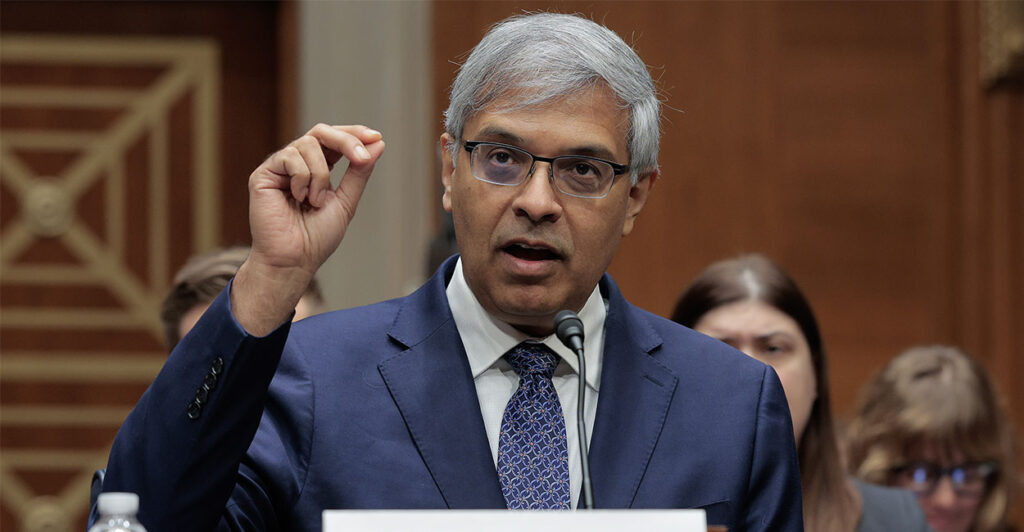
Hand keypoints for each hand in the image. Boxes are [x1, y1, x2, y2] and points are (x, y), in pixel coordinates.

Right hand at [232, 124, 384, 334]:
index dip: (354, 134)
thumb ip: (359, 172)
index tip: (376, 137)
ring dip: (321, 174)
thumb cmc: (317, 238)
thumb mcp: (346, 201)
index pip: (335, 140)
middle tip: (361, 158)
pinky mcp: (264, 174)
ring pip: (308, 144)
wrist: (294, 259)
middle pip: (321, 131)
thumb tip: (378, 144)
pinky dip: (302, 178)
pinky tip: (298, 199)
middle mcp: (298, 164)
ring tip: (315, 201)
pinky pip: (290, 157)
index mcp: (317, 169)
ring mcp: (280, 168)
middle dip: (345, 141)